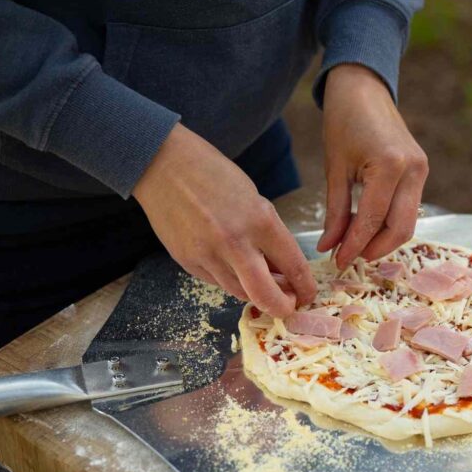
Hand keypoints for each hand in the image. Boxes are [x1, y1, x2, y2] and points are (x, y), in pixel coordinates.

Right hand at [133, 124, 315, 317]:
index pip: (293, 265)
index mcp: (260, 221)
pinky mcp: (187, 262)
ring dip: (255, 292)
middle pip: (265, 295)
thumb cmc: (212, 174)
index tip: (307, 294)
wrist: (163, 164)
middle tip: (288, 305)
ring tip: (261, 280)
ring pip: (240, 292)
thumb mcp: (253, 199)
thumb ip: (268, 235)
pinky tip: (232, 265)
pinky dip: (230, 280)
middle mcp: (235, 243)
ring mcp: (208, 255)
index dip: (304, 287)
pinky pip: (217, 282)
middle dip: (282, 307)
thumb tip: (281, 270)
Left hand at [319, 64, 428, 269]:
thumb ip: (335, 212)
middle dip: (374, 249)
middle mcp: (413, 169)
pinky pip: (408, 208)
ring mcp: (422, 170)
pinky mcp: (421, 171)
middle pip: (400, 228)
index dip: (354, 246)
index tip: (336, 261)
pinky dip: (388, 222)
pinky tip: (366, 226)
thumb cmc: (343, 121)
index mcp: (389, 165)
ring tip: (354, 244)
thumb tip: (329, 248)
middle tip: (348, 257)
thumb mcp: (334, 168)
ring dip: (382, 239)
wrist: (364, 88)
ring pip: (407, 222)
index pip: (372, 219)